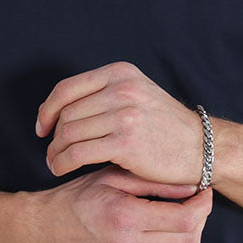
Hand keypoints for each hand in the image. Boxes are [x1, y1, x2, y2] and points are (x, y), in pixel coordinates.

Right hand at [28, 164, 213, 242]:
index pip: (184, 219)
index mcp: (125, 217)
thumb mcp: (113, 178)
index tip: (202, 191)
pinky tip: (170, 239)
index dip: (203, 205)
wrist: (47, 229)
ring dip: (192, 238)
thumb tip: (193, 188)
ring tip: (182, 219)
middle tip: (194, 202)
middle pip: (189, 239)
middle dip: (200, 218)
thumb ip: (154, 183)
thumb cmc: (79, 197)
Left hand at [35, 61, 204, 186]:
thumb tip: (60, 108)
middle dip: (53, 136)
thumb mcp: (137, 94)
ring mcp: (124, 115)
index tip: (43, 127)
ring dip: (55, 152)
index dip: (48, 109)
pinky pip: (78, 152)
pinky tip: (62, 169)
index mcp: (121, 73)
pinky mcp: (125, 142)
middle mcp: (122, 89)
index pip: (67, 89)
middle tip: (51, 152)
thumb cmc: (165, 127)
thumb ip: (104, 94)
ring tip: (55, 163)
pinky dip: (63, 162)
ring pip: (69, 133)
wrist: (200, 148)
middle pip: (66, 113)